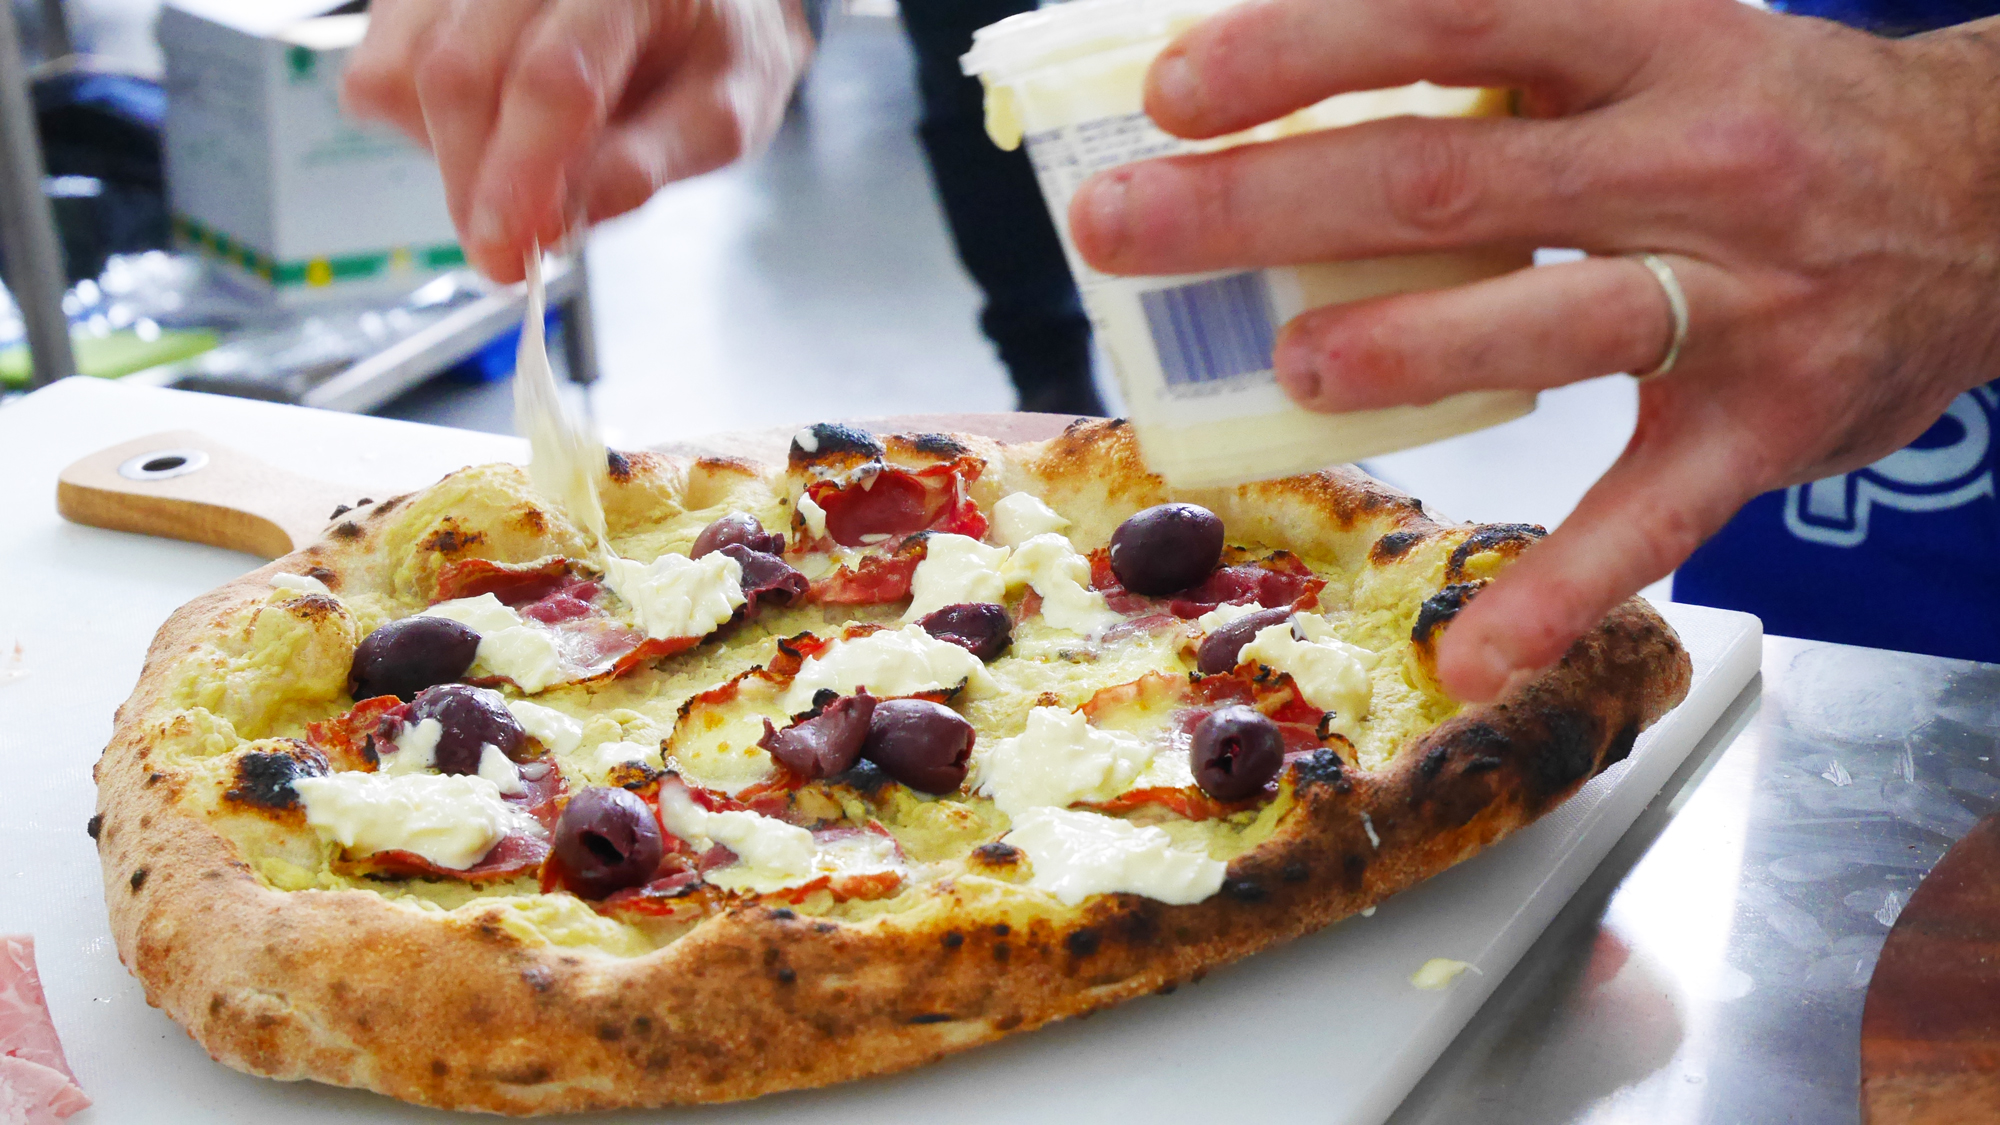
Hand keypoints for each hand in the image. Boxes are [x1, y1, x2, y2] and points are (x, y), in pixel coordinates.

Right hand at [344, 0, 812, 281]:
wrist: (696, 4)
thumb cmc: (711, 52)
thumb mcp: (724, 115)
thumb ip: (650, 166)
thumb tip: (562, 222)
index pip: (553, 76)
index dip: (522, 171)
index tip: (508, 248)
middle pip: (459, 72)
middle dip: (474, 181)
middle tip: (507, 254)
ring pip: (403, 71)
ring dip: (450, 154)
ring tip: (521, 174)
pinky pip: (381, 74)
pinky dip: (421, 128)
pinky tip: (491, 135)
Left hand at [1066, 0, 1999, 701]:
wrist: (1999, 192)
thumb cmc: (1772, 116)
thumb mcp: (1654, 44)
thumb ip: (1504, 64)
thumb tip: (1295, 100)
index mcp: (1646, 38)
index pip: (1451, 13)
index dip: (1306, 49)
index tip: (1174, 89)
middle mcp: (1691, 153)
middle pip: (1454, 173)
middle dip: (1267, 205)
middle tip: (1124, 229)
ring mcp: (1738, 295)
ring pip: (1552, 321)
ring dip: (1410, 347)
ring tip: (1293, 374)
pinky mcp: (1768, 424)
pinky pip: (1653, 519)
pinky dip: (1559, 594)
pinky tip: (1467, 661)